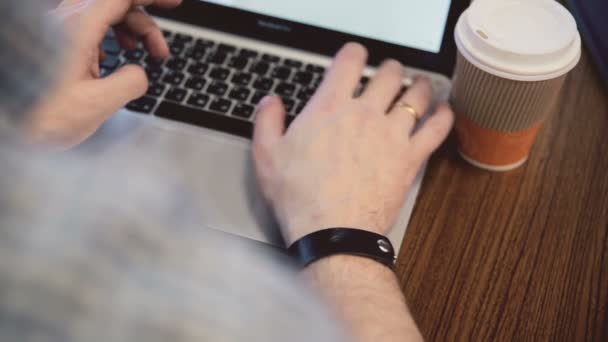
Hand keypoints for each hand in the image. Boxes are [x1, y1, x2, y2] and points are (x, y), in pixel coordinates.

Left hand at [24, 0, 181, 147]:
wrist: (6, 129)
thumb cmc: (39, 118)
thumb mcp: (95, 105)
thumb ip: (129, 83)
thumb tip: (140, 73)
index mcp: (76, 30)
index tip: (173, 3)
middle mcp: (64, 23)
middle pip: (115, 5)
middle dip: (144, 23)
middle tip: (161, 52)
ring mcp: (57, 31)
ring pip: (103, 14)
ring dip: (129, 31)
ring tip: (141, 55)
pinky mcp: (54, 43)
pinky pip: (89, 27)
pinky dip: (109, 38)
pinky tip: (111, 61)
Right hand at [252, 43, 453, 244]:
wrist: (332, 233)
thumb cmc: (300, 198)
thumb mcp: (267, 156)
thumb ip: (267, 121)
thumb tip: (270, 102)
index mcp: (330, 106)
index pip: (350, 60)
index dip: (354, 53)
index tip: (355, 56)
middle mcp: (365, 113)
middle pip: (389, 73)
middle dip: (390, 68)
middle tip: (389, 74)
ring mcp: (392, 135)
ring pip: (417, 95)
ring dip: (419, 85)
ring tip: (419, 85)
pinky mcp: (410, 158)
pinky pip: (437, 129)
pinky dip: (443, 116)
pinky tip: (443, 111)